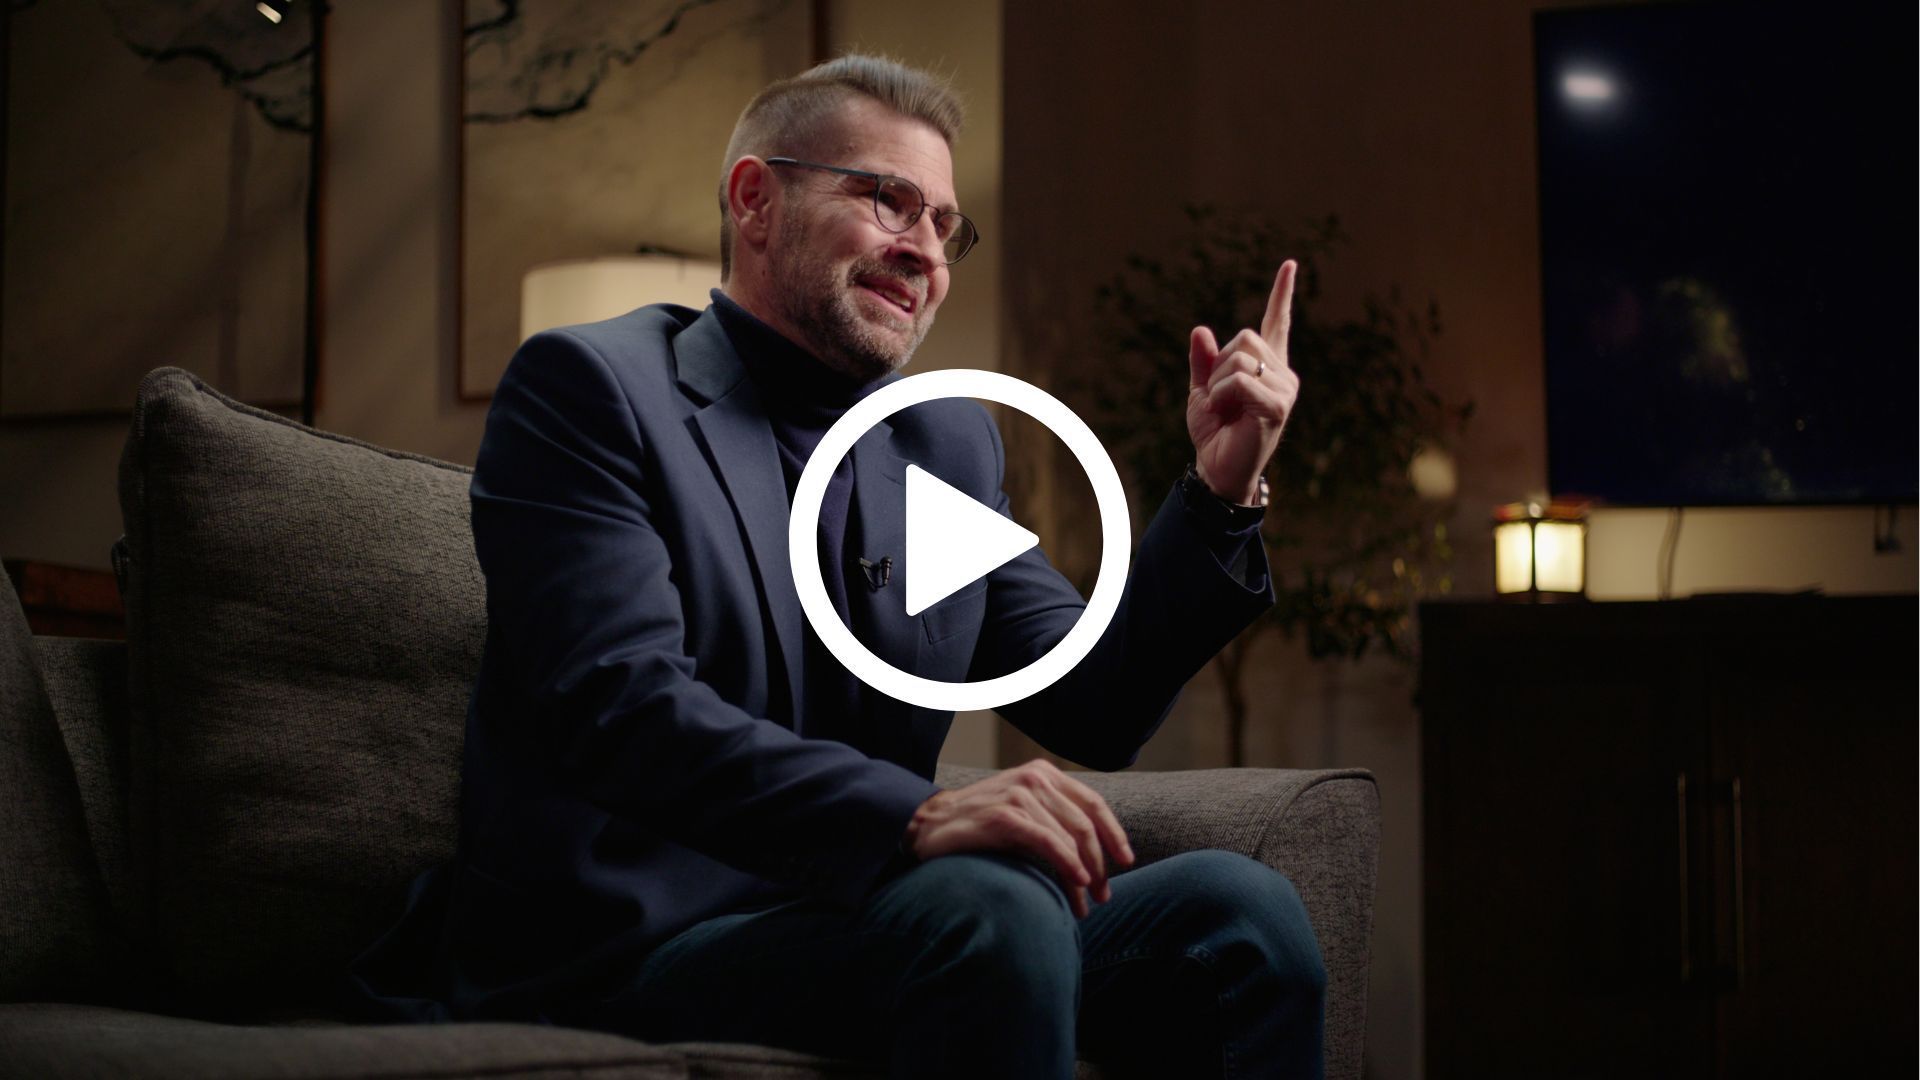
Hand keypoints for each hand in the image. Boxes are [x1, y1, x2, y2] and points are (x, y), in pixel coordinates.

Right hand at [903, 759, 1133, 918]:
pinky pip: (1048, 842)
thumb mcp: (1022, 813)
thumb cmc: (979, 826)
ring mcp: (1020, 794)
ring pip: (1070, 838)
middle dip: (1101, 864)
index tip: (1125, 862)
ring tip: (1084, 906)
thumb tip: (1095, 854)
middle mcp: (1035, 778)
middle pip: (1086, 825)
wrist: (928, 825)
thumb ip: (1054, 819)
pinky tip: (1077, 882)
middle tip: (1104, 896)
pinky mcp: (1004, 814)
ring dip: (1083, 876)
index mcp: (1044, 773)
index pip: (1093, 803)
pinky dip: (1067, 864)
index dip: (1115, 834)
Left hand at [1185, 261, 1301, 503]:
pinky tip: (1224, 413)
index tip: (1290, 264)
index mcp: (1265, 366)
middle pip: (1245, 336)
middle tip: (1218, 397)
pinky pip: (1240, 380)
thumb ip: (1203, 361)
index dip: (1282, 293)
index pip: (1277, 322)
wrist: (1217, 469)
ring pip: (1241, 358)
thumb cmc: (1214, 433)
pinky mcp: (1278, 406)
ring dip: (1218, 383)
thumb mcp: (1201, 390)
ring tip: (1223, 409)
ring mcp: (1284, 389)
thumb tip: (1200, 329)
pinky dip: (1221, 394)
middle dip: (1218, 364)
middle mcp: (1281, 374)